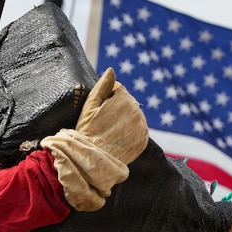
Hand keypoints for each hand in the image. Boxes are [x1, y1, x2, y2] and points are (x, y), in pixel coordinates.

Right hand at [41, 68, 147, 211]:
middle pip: (128, 102)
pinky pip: (138, 130)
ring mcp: (142, 127)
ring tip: (109, 131)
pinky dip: (130, 132)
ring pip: (133, 116)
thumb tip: (111, 70)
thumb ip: (102, 86)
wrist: (93, 160)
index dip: (106, 99)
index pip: (118, 90)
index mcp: (125, 100)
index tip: (98, 111)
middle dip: (116, 109)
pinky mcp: (143, 141)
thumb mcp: (90, 106)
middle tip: (102, 123)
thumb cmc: (87, 132)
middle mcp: (137, 112)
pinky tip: (117, 138)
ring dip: (124, 120)